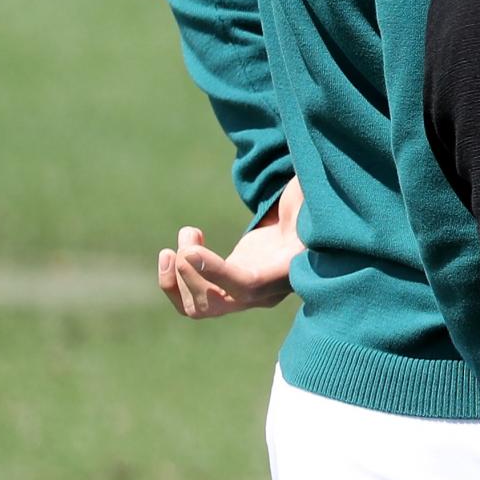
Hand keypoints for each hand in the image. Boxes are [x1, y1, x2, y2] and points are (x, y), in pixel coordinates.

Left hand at [158, 177, 304, 317]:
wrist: (305, 236)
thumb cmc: (307, 216)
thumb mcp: (306, 207)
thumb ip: (297, 200)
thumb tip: (298, 173)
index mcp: (286, 273)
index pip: (247, 285)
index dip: (216, 272)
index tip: (190, 250)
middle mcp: (263, 296)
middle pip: (213, 304)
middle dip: (189, 272)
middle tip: (188, 236)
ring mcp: (240, 298)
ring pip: (196, 307)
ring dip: (175, 275)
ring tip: (187, 234)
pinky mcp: (223, 291)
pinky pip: (189, 300)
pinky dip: (171, 280)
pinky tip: (173, 250)